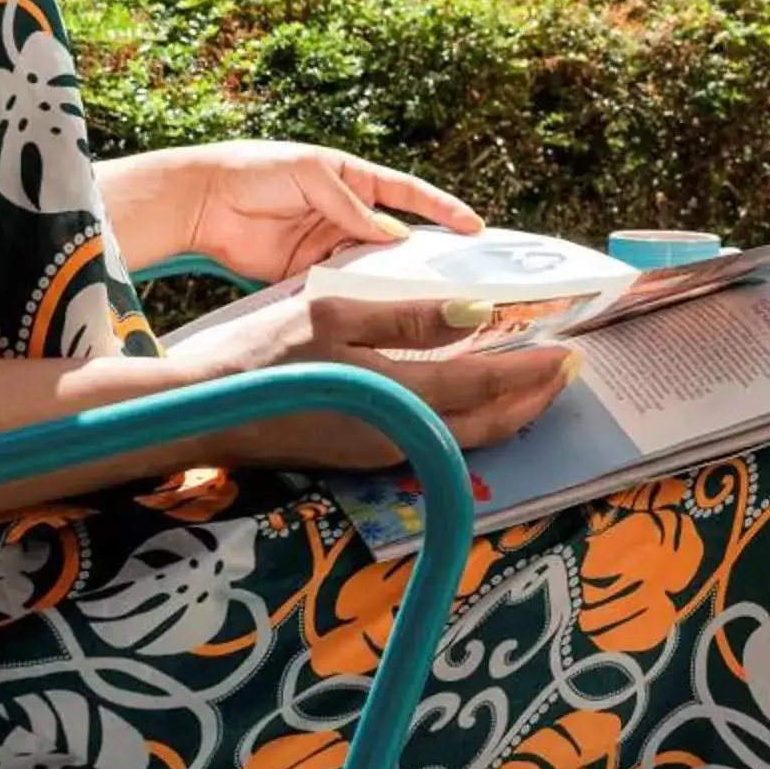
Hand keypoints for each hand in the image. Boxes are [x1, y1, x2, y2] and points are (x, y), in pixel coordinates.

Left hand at [115, 140, 482, 284]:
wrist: (200, 201)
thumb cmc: (255, 171)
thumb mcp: (310, 175)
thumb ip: (349, 206)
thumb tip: (390, 236)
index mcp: (353, 179)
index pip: (408, 194)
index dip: (442, 209)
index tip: (474, 228)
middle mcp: (347, 214)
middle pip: (396, 238)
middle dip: (425, 256)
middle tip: (459, 277)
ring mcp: (327, 246)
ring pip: (370, 267)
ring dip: (391, 282)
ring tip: (423, 302)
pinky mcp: (304, 273)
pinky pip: (338, 287)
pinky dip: (354, 299)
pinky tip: (373, 313)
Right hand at [175, 285, 576, 468]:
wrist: (199, 412)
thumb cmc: (261, 357)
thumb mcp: (334, 316)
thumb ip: (409, 319)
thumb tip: (479, 315)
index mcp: (398, 400)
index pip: (487, 388)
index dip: (534, 372)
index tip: (571, 351)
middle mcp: (399, 439)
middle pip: (490, 426)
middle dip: (534, 398)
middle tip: (568, 367)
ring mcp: (382, 453)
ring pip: (466, 439)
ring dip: (507, 411)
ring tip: (534, 379)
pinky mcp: (365, 454)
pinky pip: (438, 440)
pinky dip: (471, 419)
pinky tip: (471, 393)